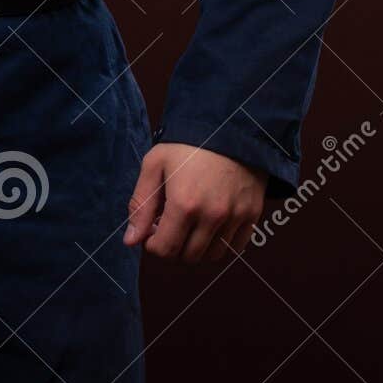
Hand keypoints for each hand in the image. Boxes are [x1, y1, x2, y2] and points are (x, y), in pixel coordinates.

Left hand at [123, 142, 265, 262]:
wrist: (228, 126)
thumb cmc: (187, 145)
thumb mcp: (154, 165)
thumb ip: (140, 205)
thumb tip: (130, 241)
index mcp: (184, 204)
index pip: (164, 249)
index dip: (152, 245)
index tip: (152, 232)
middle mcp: (212, 216)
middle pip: (188, 256)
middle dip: (173, 247)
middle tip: (169, 227)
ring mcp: (235, 217)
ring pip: (212, 256)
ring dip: (196, 248)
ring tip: (189, 226)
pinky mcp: (252, 215)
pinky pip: (235, 247)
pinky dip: (220, 244)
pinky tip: (210, 226)